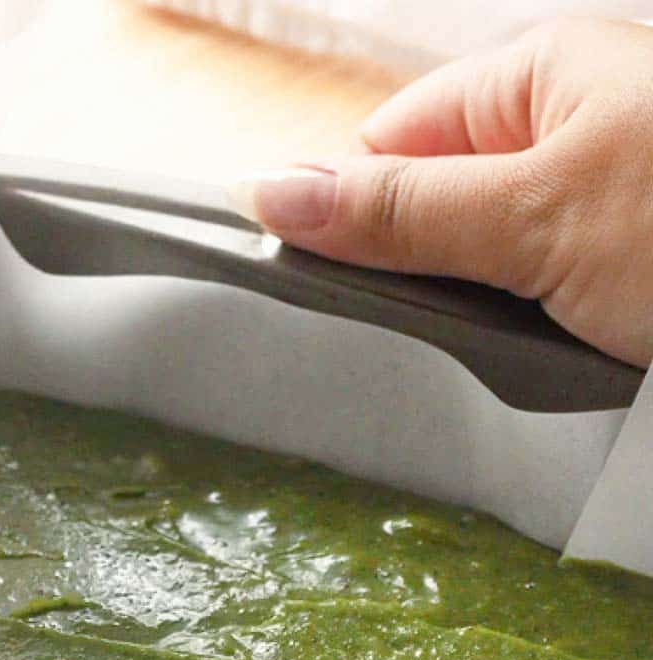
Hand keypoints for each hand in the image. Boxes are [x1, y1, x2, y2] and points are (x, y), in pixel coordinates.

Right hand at [232, 18, 652, 366]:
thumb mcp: (534, 217)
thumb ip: (402, 212)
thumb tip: (273, 193)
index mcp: (540, 74)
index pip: (389, 142)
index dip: (353, 213)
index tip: (329, 285)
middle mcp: (570, 124)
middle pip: (436, 210)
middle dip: (435, 278)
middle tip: (465, 324)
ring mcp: (602, 197)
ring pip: (492, 268)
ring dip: (498, 321)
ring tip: (539, 344)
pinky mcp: (625, 269)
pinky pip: (549, 305)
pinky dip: (550, 338)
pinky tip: (574, 354)